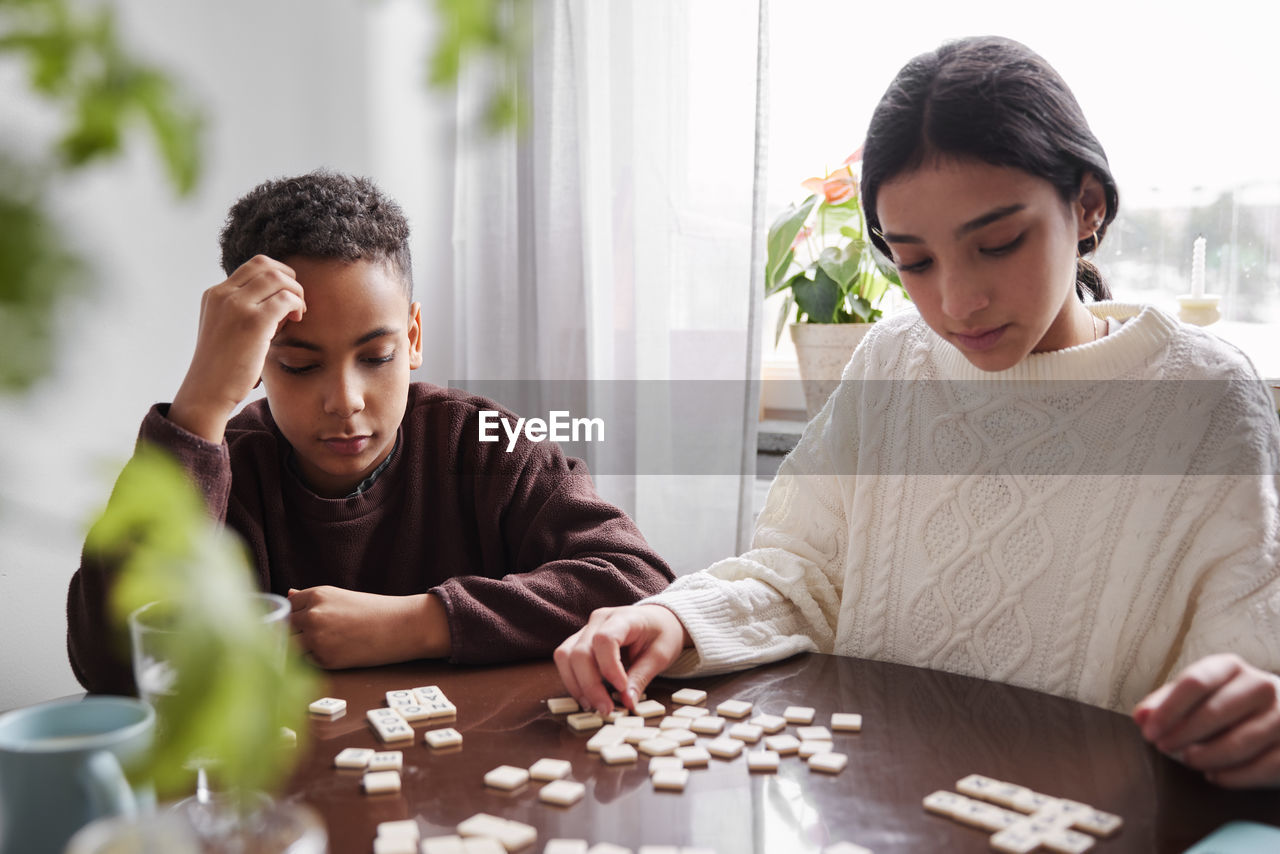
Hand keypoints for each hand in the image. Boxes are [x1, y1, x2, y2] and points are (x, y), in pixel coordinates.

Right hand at [169, 256, 305, 442]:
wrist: (207, 392)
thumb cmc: (222, 367)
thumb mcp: (226, 329)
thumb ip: (243, 311)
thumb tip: (278, 303)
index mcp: (214, 294)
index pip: (253, 266)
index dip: (276, 276)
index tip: (283, 298)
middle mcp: (222, 294)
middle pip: (266, 264)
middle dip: (288, 279)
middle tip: (295, 303)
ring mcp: (236, 306)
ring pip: (278, 277)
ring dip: (295, 292)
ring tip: (297, 314)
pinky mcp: (253, 322)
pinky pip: (286, 298)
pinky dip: (297, 304)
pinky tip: (296, 319)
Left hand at [287, 586, 450, 668]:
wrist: (400, 627)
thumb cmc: (373, 611)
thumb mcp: (340, 597)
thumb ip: (310, 599)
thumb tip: (287, 594)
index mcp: (317, 595)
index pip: (285, 607)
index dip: (291, 617)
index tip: (299, 623)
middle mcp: (313, 615)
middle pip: (282, 628)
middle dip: (290, 634)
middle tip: (307, 638)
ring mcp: (317, 638)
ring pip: (288, 647)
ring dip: (297, 649)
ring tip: (319, 646)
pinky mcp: (325, 659)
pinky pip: (305, 662)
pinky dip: (312, 661)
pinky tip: (331, 653)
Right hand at [553, 604, 690, 716]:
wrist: (658, 620)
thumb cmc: (661, 634)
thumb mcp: (660, 656)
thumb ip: (641, 678)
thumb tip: (627, 703)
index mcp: (623, 618)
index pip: (604, 639)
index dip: (609, 668)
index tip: (621, 689)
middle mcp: (598, 620)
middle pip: (580, 652)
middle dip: (590, 685)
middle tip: (606, 709)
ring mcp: (586, 629)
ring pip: (565, 656)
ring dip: (576, 685)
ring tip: (593, 705)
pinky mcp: (579, 641)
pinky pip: (565, 660)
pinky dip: (572, 681)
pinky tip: (587, 696)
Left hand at [1133, 653, 1279, 787]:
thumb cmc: (1230, 704)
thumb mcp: (1198, 695)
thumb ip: (1166, 703)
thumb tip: (1139, 717)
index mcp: (1231, 667)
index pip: (1195, 682)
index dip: (1168, 709)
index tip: (1148, 731)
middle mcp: (1261, 686)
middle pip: (1215, 711)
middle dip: (1183, 734)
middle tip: (1163, 747)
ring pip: (1239, 742)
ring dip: (1207, 757)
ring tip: (1189, 761)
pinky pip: (1262, 767)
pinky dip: (1233, 776)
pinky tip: (1216, 776)